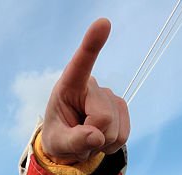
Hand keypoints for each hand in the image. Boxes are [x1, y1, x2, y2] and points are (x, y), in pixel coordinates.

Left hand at [41, 18, 129, 163]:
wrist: (70, 144)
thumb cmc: (58, 136)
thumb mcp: (57, 143)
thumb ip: (72, 141)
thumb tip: (96, 137)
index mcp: (69, 85)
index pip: (81, 63)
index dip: (92, 44)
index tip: (103, 23)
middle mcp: (92, 86)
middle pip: (103, 117)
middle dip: (92, 136)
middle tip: (78, 136)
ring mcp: (110, 96)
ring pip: (115, 129)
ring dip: (101, 142)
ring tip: (87, 136)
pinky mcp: (122, 108)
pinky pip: (123, 135)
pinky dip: (111, 144)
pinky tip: (100, 138)